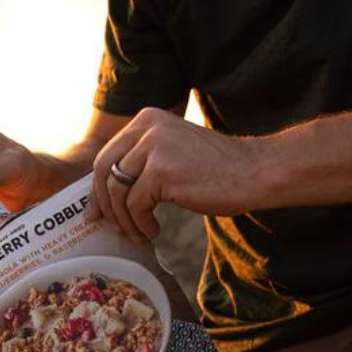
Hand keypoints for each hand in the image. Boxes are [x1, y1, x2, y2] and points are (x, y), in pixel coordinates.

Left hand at [89, 107, 270, 241]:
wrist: (255, 171)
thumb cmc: (216, 169)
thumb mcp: (171, 152)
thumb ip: (141, 162)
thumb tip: (104, 194)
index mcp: (146, 119)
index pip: (106, 155)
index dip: (97, 187)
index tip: (97, 212)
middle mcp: (146, 127)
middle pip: (103, 170)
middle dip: (104, 204)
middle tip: (113, 227)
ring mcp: (154, 147)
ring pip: (117, 190)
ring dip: (125, 219)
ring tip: (139, 232)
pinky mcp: (162, 171)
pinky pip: (136, 204)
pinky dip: (141, 223)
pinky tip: (154, 230)